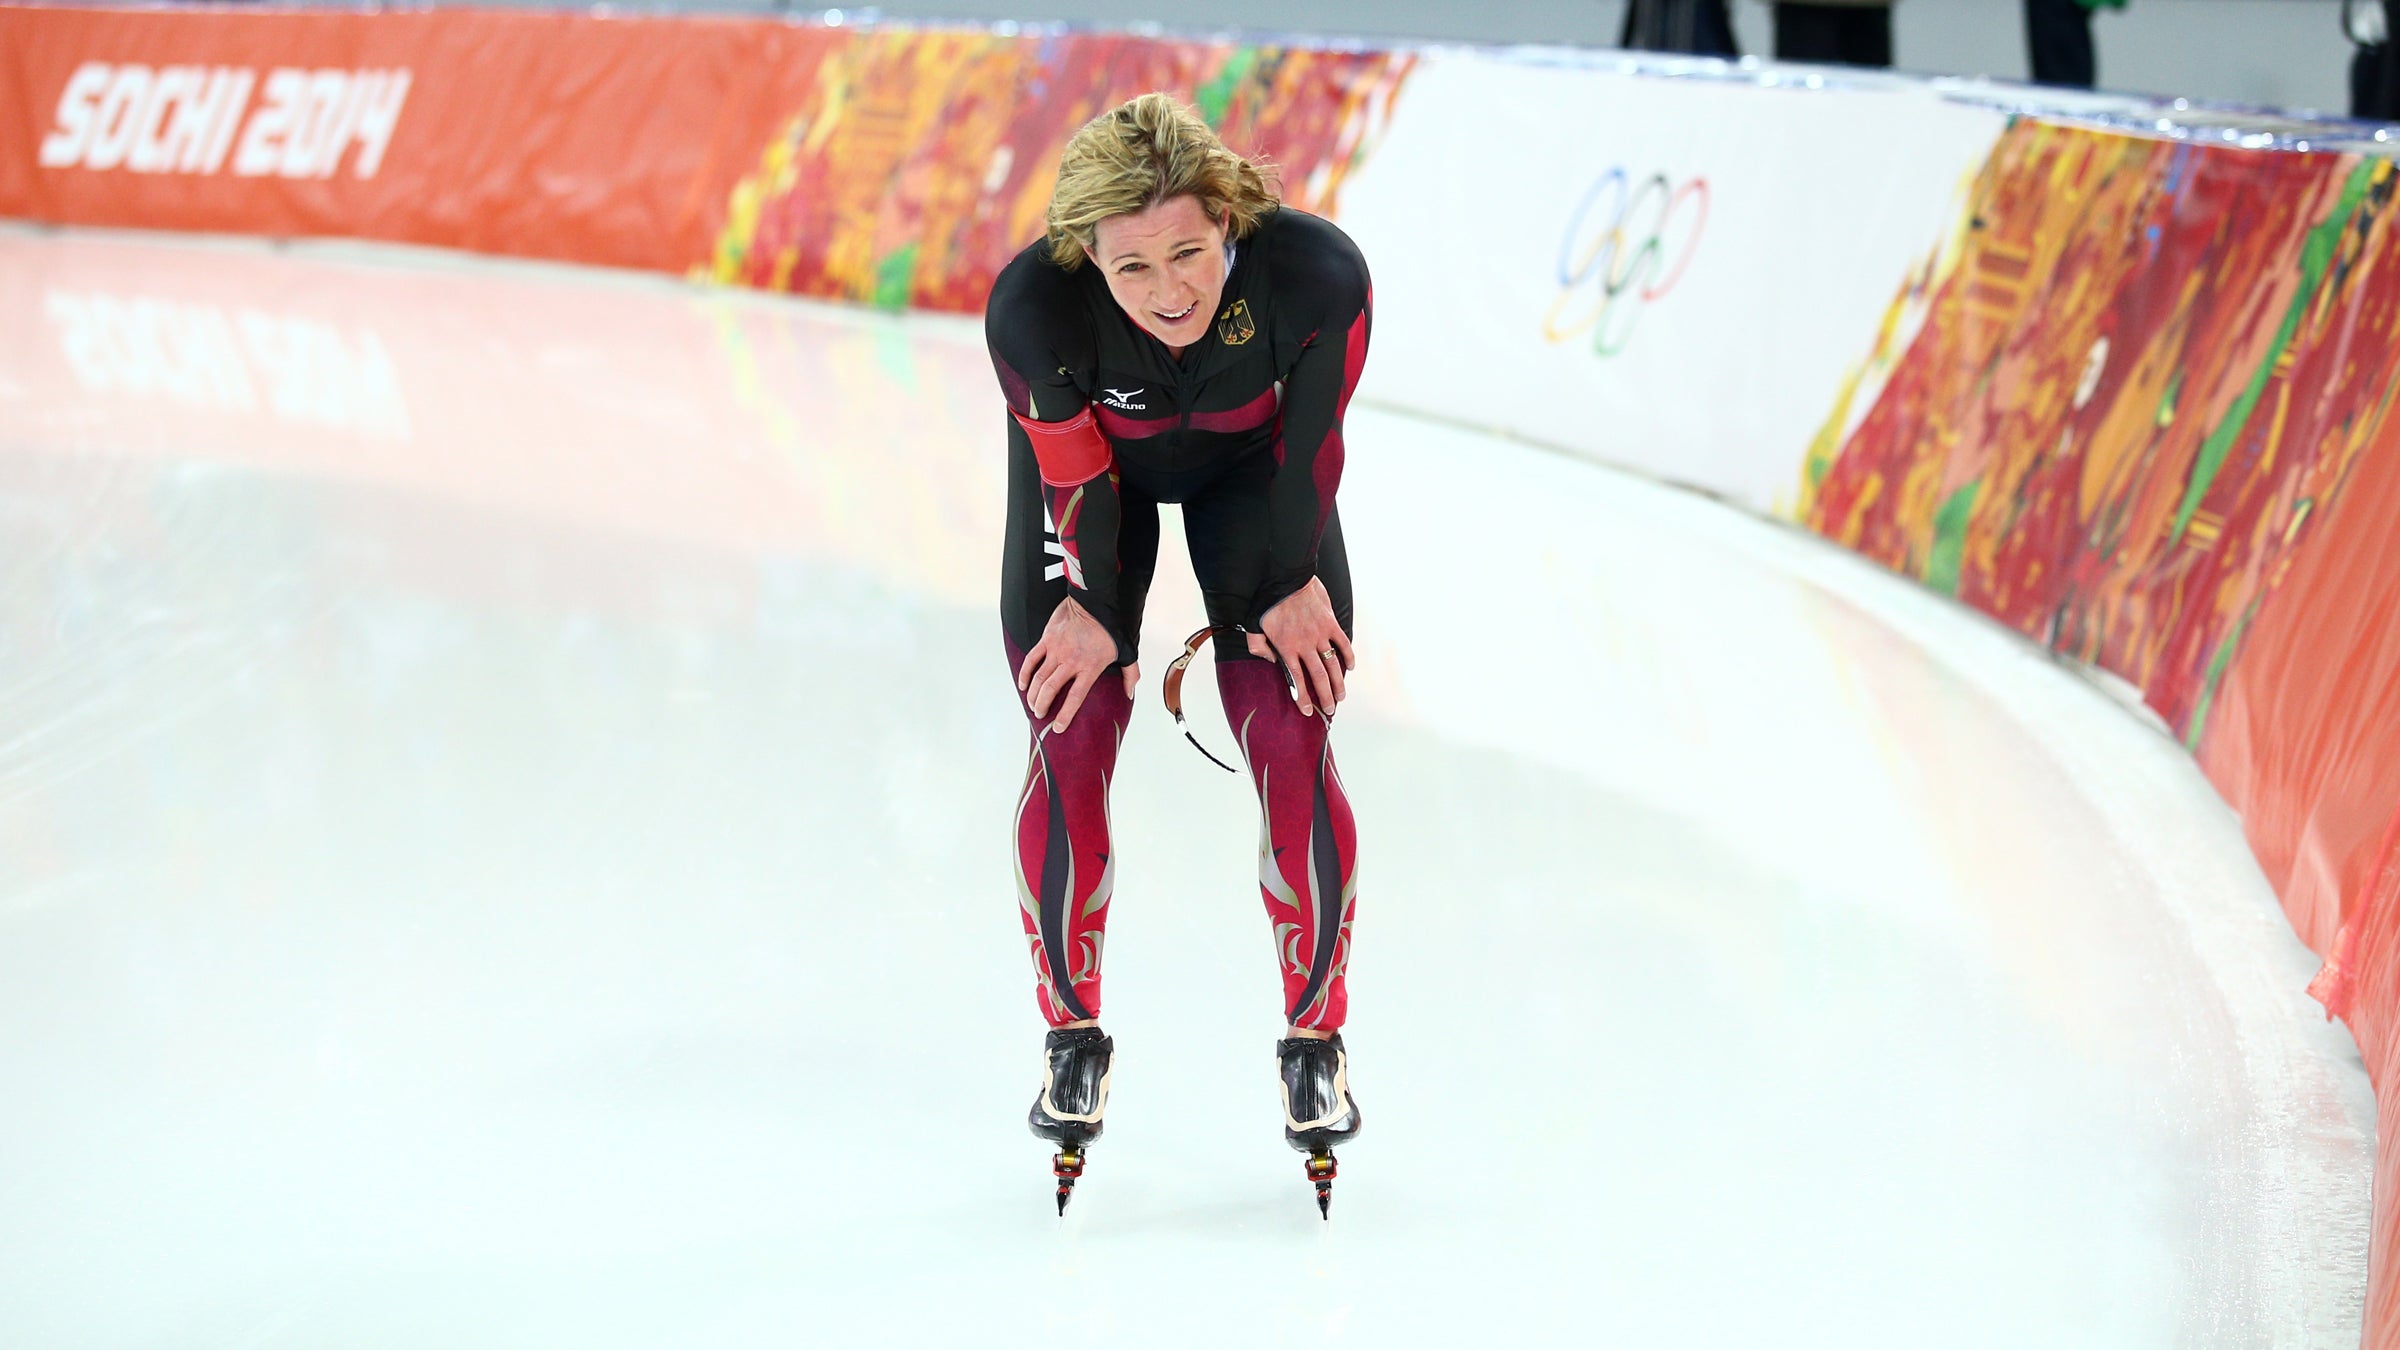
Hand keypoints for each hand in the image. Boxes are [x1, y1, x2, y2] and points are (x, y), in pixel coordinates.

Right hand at [1018, 597, 1136, 732]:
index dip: (1065, 715)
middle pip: (1050, 690)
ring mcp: (1056, 650)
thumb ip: (1130, 675)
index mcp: (1089, 668)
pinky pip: (1031, 659)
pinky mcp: (1047, 639)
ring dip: (1033, 695)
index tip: (1058, 728)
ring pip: (1038, 678)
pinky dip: (1025, 674)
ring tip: (1032, 705)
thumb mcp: (1126, 651)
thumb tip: (1129, 694)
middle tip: (1040, 715)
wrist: (1094, 601)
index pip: (1074, 698)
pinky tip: (1023, 685)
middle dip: (1042, 706)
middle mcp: (1070, 661)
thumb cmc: (1110, 627)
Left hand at [1251, 577, 1352, 716]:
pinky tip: (1350, 667)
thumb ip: (1258, 647)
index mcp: (1286, 647)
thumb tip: (1271, 662)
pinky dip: (1348, 656)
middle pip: (1319, 677)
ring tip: (1341, 697)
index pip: (1297, 680)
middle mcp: (1305, 644)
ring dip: (1339, 683)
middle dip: (1326, 697)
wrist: (1285, 577)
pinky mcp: (1330, 623)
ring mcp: (1320, 634)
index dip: (1304, 698)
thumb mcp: (1253, 626)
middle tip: (1330, 711)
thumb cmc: (1267, 602)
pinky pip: (1343, 643)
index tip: (1308, 711)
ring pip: (1333, 664)